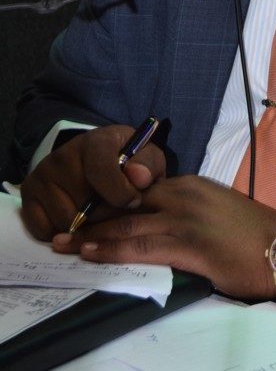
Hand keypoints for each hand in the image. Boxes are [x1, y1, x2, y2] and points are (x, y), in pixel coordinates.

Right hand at [20, 125, 165, 240]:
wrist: (95, 160)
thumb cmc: (126, 161)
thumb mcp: (145, 157)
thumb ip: (148, 165)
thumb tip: (138, 178)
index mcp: (95, 141)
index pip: (102, 170)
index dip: (120, 193)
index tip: (133, 202)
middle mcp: (63, 155)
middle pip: (83, 204)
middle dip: (104, 215)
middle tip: (114, 210)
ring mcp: (42, 175)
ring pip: (64, 221)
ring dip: (84, 227)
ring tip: (96, 214)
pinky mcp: (28, 195)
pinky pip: (44, 230)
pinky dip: (61, 233)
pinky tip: (75, 220)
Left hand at [53, 176, 275, 299]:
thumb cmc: (254, 235)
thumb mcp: (216, 210)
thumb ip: (187, 211)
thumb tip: (160, 225)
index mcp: (189, 185)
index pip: (138, 187)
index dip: (109, 200)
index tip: (86, 210)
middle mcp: (183, 194)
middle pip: (125, 201)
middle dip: (91, 215)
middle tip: (63, 225)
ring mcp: (184, 217)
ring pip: (126, 224)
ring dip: (90, 235)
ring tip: (63, 242)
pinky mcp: (188, 243)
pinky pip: (140, 246)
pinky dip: (111, 250)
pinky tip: (91, 254)